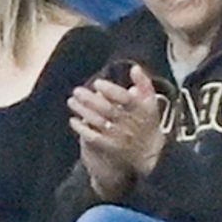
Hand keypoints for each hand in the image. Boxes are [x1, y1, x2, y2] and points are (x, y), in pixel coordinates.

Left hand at [69, 62, 170, 189]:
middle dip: (90, 100)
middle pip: (108, 110)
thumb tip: (135, 68)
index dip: (110, 90)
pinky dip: (82, 129)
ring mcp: (119, 136)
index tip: (97, 83)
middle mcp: (130, 124)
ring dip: (83, 111)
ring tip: (72, 101)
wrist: (148, 153)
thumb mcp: (150, 102)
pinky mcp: (110, 147)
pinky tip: (73, 120)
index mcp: (141, 110)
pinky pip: (94, 138)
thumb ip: (144, 84)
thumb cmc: (145, 121)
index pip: (125, 99)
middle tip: (77, 91)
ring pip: (99, 122)